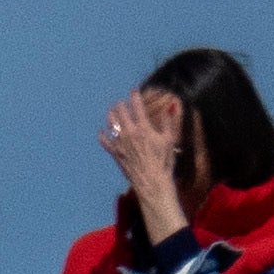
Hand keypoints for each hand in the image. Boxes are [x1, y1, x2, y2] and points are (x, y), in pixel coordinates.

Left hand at [99, 88, 190, 242]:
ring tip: (112, 111)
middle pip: (120, 111)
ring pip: (110, 122)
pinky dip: (102, 134)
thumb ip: (168, 121)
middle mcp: (129, 133)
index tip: (134, 91)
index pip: (136, 105)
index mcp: (143, 128)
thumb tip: (171, 105)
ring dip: (111, 114)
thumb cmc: (164, 161)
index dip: (134, 95)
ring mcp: (120, 143)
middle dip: (121, 104)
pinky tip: (102, 131)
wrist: (152, 182)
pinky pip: (104, 141)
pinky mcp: (115, 153)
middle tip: (122, 102)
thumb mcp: (169, 140)